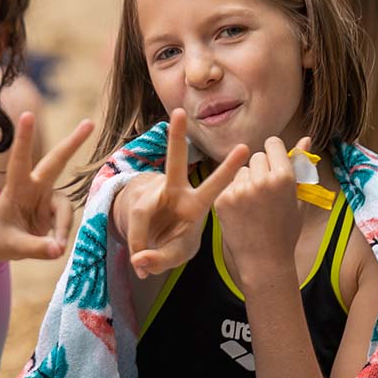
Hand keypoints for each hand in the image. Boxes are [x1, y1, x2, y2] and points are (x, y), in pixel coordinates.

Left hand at [0, 113, 93, 260]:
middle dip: (73, 142)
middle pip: (56, 162)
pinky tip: (53, 247)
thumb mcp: (10, 247)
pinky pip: (65, 221)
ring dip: (63, 227)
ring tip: (56, 249)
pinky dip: (62, 235)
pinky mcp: (53, 209)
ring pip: (66, 206)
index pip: (19, 160)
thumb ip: (35, 248)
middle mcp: (33, 187)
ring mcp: (45, 197)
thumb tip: (59, 249)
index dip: (24, 139)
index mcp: (15, 188)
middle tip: (90, 122)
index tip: (27, 114)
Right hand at [120, 109, 248, 277]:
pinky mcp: (135, 203)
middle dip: (176, 138)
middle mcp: (174, 191)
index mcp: (196, 204)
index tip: (245, 149)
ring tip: (144, 263)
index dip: (228, 169)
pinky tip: (141, 262)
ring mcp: (152, 194)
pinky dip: (137, 248)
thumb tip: (139, 260)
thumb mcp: (176, 254)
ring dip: (141, 240)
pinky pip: (132, 228)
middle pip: (175, 162)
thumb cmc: (172, 242)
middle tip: (178, 114)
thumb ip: (162, 259)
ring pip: (141, 212)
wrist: (147, 238)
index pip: (213, 187)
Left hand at [213, 135, 311, 285]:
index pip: (273, 144)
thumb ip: (301, 166)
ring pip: (241, 170)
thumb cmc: (286, 230)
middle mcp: (261, 180)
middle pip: (256, 156)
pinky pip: (228, 185)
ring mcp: (240, 190)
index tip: (274, 164)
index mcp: (284, 177)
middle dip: (261, 168)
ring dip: (246, 181)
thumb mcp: (299, 199)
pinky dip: (233, 194)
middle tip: (265, 192)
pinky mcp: (222, 200)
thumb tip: (306, 139)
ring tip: (253, 205)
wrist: (264, 260)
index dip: (274, 153)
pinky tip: (241, 212)